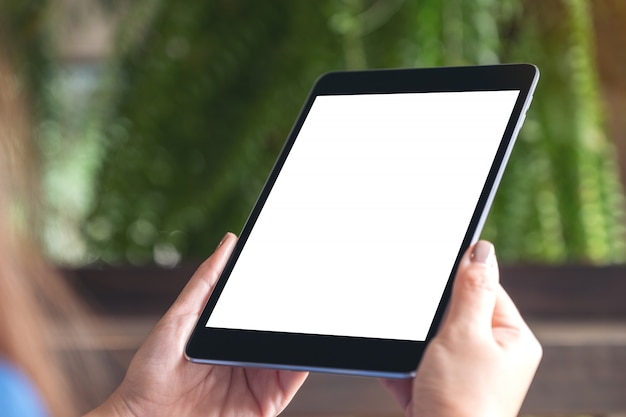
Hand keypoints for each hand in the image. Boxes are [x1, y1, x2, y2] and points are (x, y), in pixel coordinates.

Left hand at [86, 233, 307, 416]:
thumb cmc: (151, 371)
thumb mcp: (179, 317)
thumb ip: (206, 281)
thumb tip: (229, 242)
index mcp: (230, 333)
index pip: (263, 308)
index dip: (281, 289)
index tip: (294, 265)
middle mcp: (247, 355)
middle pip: (280, 329)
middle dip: (296, 311)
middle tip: (310, 288)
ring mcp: (256, 379)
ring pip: (291, 353)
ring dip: (304, 335)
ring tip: (312, 315)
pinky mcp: (262, 404)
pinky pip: (289, 382)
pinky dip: (301, 365)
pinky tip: (304, 349)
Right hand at [382, 241, 541, 416]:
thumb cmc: (462, 399)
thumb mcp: (465, 334)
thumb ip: (471, 290)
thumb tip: (481, 250)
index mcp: (510, 339)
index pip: (486, 289)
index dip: (459, 277)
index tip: (432, 262)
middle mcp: (493, 356)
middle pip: (455, 315)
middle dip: (429, 319)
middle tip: (418, 326)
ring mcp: (465, 375)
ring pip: (430, 341)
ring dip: (412, 346)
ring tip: (410, 360)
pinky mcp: (441, 391)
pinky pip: (418, 366)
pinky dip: (404, 368)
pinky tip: (397, 373)